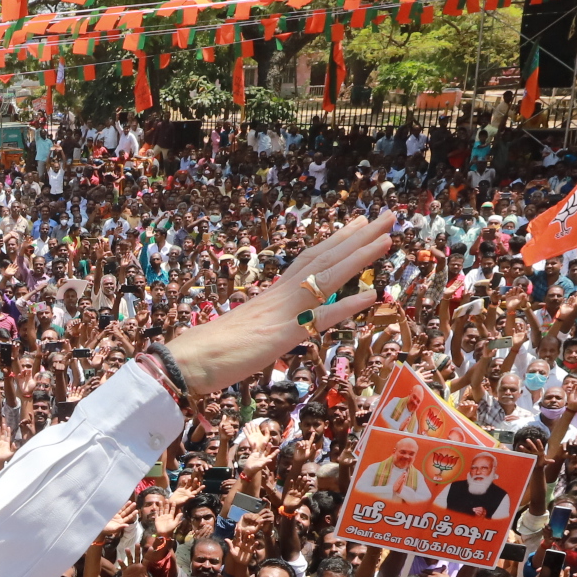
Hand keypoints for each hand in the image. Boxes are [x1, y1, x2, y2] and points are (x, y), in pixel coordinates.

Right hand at [162, 211, 395, 390]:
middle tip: (389, 215)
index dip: (338, 240)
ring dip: (360, 257)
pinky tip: (372, 294)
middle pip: (325, 258)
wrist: (187, 361)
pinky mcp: (283, 335)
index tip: (360, 222)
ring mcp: (283, 312)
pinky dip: (347, 305)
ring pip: (327, 277)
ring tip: (388, 237)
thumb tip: (281, 322)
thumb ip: (268, 322)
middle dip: (359, 236)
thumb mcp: (249, 330)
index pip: (310, 260)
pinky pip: (320, 318)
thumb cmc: (211, 349)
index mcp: (273, 293)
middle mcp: (281, 295)